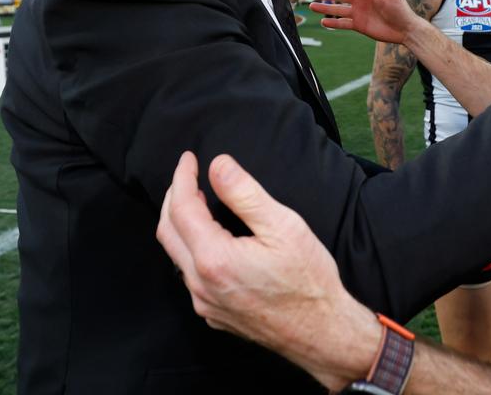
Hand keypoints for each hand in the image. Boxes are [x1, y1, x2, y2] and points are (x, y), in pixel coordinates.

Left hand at [156, 152, 376, 389]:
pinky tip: (212, 239)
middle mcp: (201, 285)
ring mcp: (205, 303)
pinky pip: (190, 276)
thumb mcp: (283, 226)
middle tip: (187, 176)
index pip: (181, 209)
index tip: (189, 158)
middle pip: (168, 232)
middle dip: (173, 198)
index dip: (182, 178)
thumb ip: (245, 194)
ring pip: (177, 256)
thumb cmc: (308, 280)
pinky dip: (192, 248)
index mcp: (214, 259)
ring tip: (199, 202)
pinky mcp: (215, 315)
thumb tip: (218, 165)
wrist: (322, 332)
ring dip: (180, 224)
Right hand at [310, 0, 422, 43]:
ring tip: (312, 6)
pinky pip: (343, 24)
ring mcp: (358, 13)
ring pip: (338, 10)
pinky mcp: (359, 25)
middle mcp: (360, 1)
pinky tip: (323, 22)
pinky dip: (333, 23)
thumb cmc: (401, 9)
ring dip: (325, 8)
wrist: (405, 29)